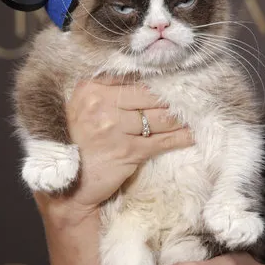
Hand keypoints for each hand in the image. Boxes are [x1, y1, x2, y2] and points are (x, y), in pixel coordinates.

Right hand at [36, 79, 192, 221]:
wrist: (67, 188)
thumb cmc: (78, 146)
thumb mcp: (84, 110)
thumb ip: (109, 93)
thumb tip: (150, 82)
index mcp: (90, 88)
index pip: (132, 77)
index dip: (157, 79)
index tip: (177, 79)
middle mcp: (100, 103)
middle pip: (149, 94)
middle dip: (173, 97)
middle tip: (194, 97)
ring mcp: (113, 127)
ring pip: (160, 117)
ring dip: (181, 118)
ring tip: (197, 115)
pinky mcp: (126, 151)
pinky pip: (162, 141)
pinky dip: (181, 138)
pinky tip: (193, 135)